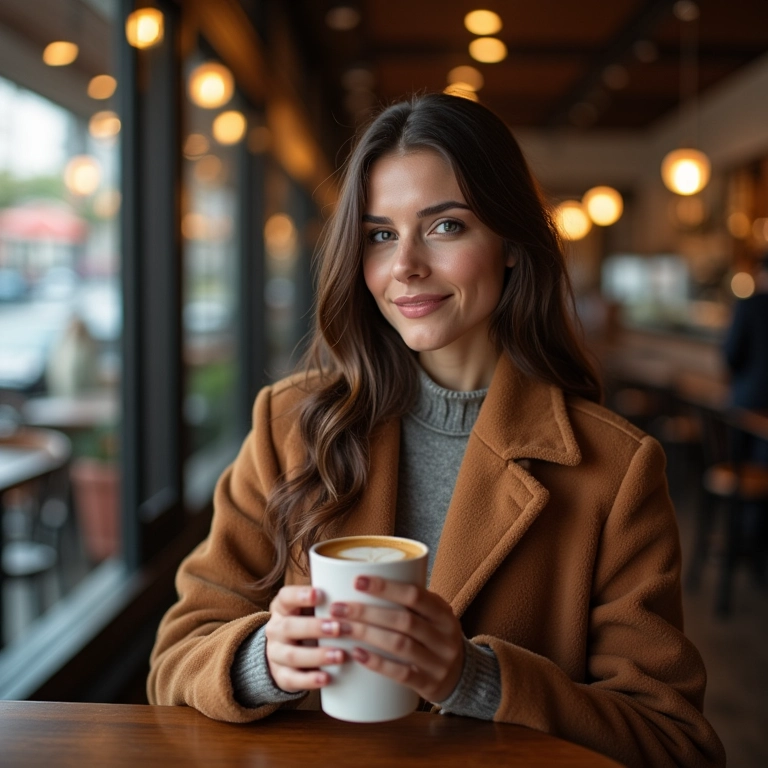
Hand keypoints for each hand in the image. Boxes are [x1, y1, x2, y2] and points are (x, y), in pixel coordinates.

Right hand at [264, 586, 347, 692]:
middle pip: (289, 627)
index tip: (320, 593)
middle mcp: (275, 629)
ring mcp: (275, 654)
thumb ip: (327, 602)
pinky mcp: (281, 676)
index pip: (285, 597)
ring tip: (340, 655)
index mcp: (282, 608)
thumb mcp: (310, 609)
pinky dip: (310, 680)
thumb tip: (362, 587)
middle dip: (315, 627)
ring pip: (292, 655)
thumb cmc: (307, 623)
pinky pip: (292, 679)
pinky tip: (326, 678)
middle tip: (338, 628)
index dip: (300, 595)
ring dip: (317, 655)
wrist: (284, 655)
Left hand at [329, 576, 464, 702]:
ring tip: (341, 628)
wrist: (462, 677)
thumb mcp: (433, 616)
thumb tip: (361, 583)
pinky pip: (402, 674)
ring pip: (400, 645)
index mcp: (444, 613)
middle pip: (403, 620)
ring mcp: (438, 662)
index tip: (356, 581)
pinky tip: (357, 654)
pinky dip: (378, 663)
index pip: (414, 595)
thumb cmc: (435, 638)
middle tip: (337, 608)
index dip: (385, 587)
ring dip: (367, 634)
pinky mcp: (429, 684)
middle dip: (366, 612)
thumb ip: (409, 602)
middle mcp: (445, 636)